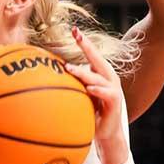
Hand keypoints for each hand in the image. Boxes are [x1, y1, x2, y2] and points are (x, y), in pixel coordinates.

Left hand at [64, 27, 127, 163]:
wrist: (106, 134)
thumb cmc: (91, 114)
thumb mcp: (79, 97)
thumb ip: (70, 86)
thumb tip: (48, 77)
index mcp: (100, 74)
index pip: (91, 55)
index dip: (83, 42)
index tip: (73, 29)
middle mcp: (108, 78)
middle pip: (97, 58)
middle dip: (87, 46)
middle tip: (76, 35)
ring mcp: (113, 89)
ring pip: (98, 76)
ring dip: (84, 71)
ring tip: (69, 68)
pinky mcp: (115, 102)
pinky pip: (107, 93)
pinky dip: (98, 89)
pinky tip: (89, 87)